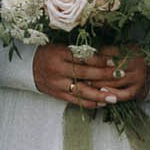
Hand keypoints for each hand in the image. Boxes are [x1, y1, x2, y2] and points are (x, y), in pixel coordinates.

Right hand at [31, 43, 149, 107]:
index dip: (100, 58)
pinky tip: (102, 103)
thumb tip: (106, 50)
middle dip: (104, 74)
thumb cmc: (49, 53)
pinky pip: (75, 101)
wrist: (28, 67)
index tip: (114, 58)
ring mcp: (58, 83)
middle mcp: (58, 69)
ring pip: (81, 90)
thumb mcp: (61, 45)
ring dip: (100, 94)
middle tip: (120, 74)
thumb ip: (79, 48)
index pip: (83, 56)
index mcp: (60, 53)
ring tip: (115, 97)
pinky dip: (89, 103)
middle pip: (84, 72)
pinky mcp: (57, 94)